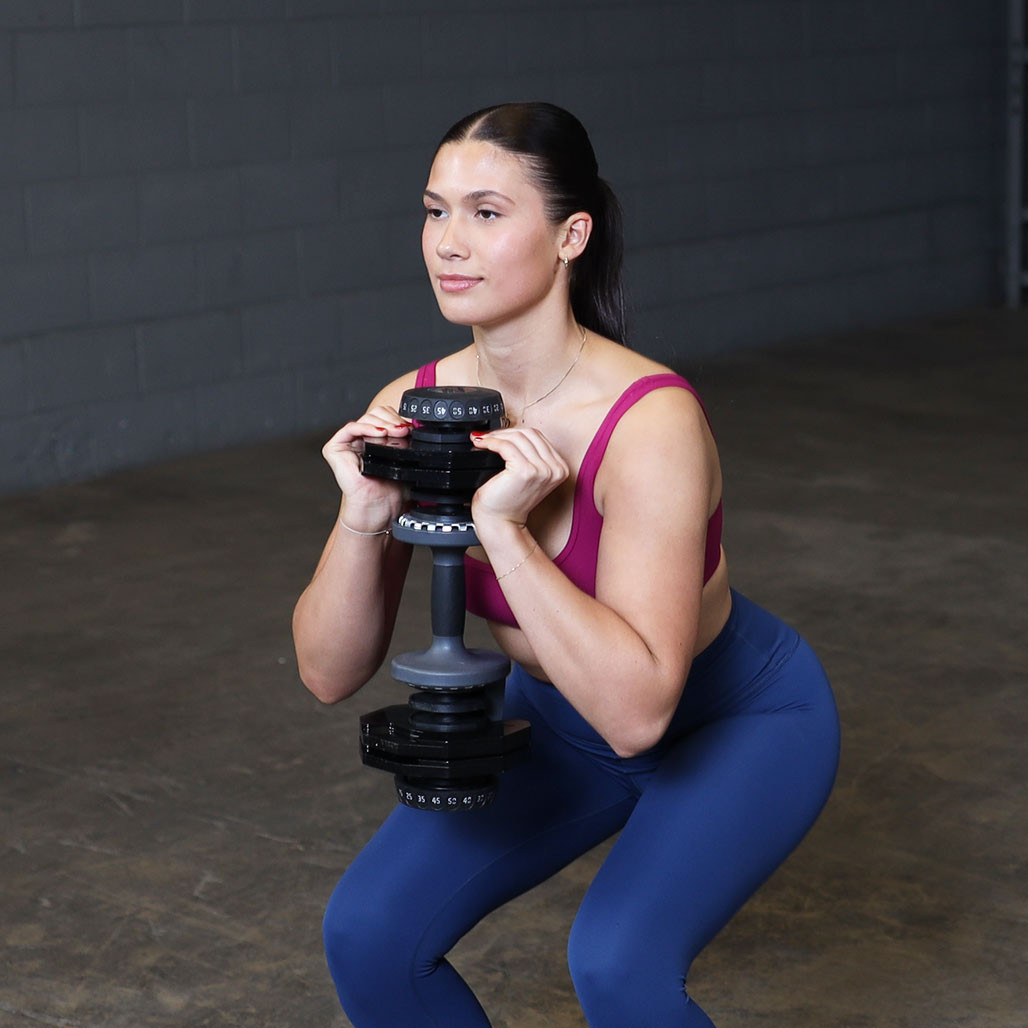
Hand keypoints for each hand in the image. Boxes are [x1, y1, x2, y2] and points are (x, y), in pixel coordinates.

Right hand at [322, 406, 410, 530]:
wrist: (379, 507)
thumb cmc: (389, 489)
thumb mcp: (404, 459)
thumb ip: (407, 440)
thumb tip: (415, 424)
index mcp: (374, 438)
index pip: (385, 415)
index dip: (397, 417)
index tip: (410, 426)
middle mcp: (360, 438)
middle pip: (376, 413)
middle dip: (392, 419)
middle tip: (404, 430)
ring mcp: (347, 442)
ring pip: (366, 419)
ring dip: (383, 423)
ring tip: (396, 432)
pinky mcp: (335, 448)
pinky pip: (351, 428)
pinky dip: (367, 428)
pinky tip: (380, 434)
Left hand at [469, 426, 568, 531]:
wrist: (501, 523)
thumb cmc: (509, 502)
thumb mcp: (527, 475)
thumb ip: (528, 454)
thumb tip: (507, 431)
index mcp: (560, 468)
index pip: (537, 437)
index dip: (515, 433)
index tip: (498, 435)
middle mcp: (555, 469)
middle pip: (529, 434)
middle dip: (505, 432)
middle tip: (488, 437)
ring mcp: (543, 470)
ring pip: (518, 437)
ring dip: (497, 436)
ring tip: (483, 440)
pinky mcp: (526, 471)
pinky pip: (506, 446)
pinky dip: (492, 442)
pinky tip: (483, 444)